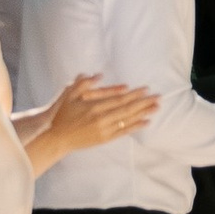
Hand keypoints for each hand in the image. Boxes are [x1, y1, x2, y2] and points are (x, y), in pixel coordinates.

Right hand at [40, 75, 158, 154]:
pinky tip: (145, 122)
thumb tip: (99, 75)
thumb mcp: (69, 94)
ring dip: (144, 114)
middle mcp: (101, 119)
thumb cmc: (61, 114)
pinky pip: (123, 132)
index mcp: (94, 106)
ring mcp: (104, 130)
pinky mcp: (104, 138)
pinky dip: (135, 126)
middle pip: (128, 109)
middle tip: (159, 97)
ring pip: (128, 120)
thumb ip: (84, 83)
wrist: (55, 137)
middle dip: (144, 103)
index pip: (119, 99)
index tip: (146, 89)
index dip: (134, 94)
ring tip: (156, 108)